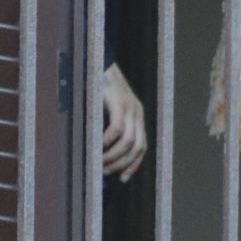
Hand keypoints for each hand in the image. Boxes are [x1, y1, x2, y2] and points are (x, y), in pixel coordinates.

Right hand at [102, 63, 147, 180]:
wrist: (99, 62)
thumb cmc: (99, 88)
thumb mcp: (107, 109)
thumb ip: (110, 125)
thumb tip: (100, 150)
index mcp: (137, 116)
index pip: (142, 146)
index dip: (134, 164)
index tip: (122, 178)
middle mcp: (137, 112)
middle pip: (137, 147)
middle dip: (122, 164)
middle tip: (105, 171)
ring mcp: (130, 107)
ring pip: (128, 141)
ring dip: (114, 156)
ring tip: (100, 162)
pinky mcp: (119, 102)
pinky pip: (117, 128)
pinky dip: (108, 141)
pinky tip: (98, 147)